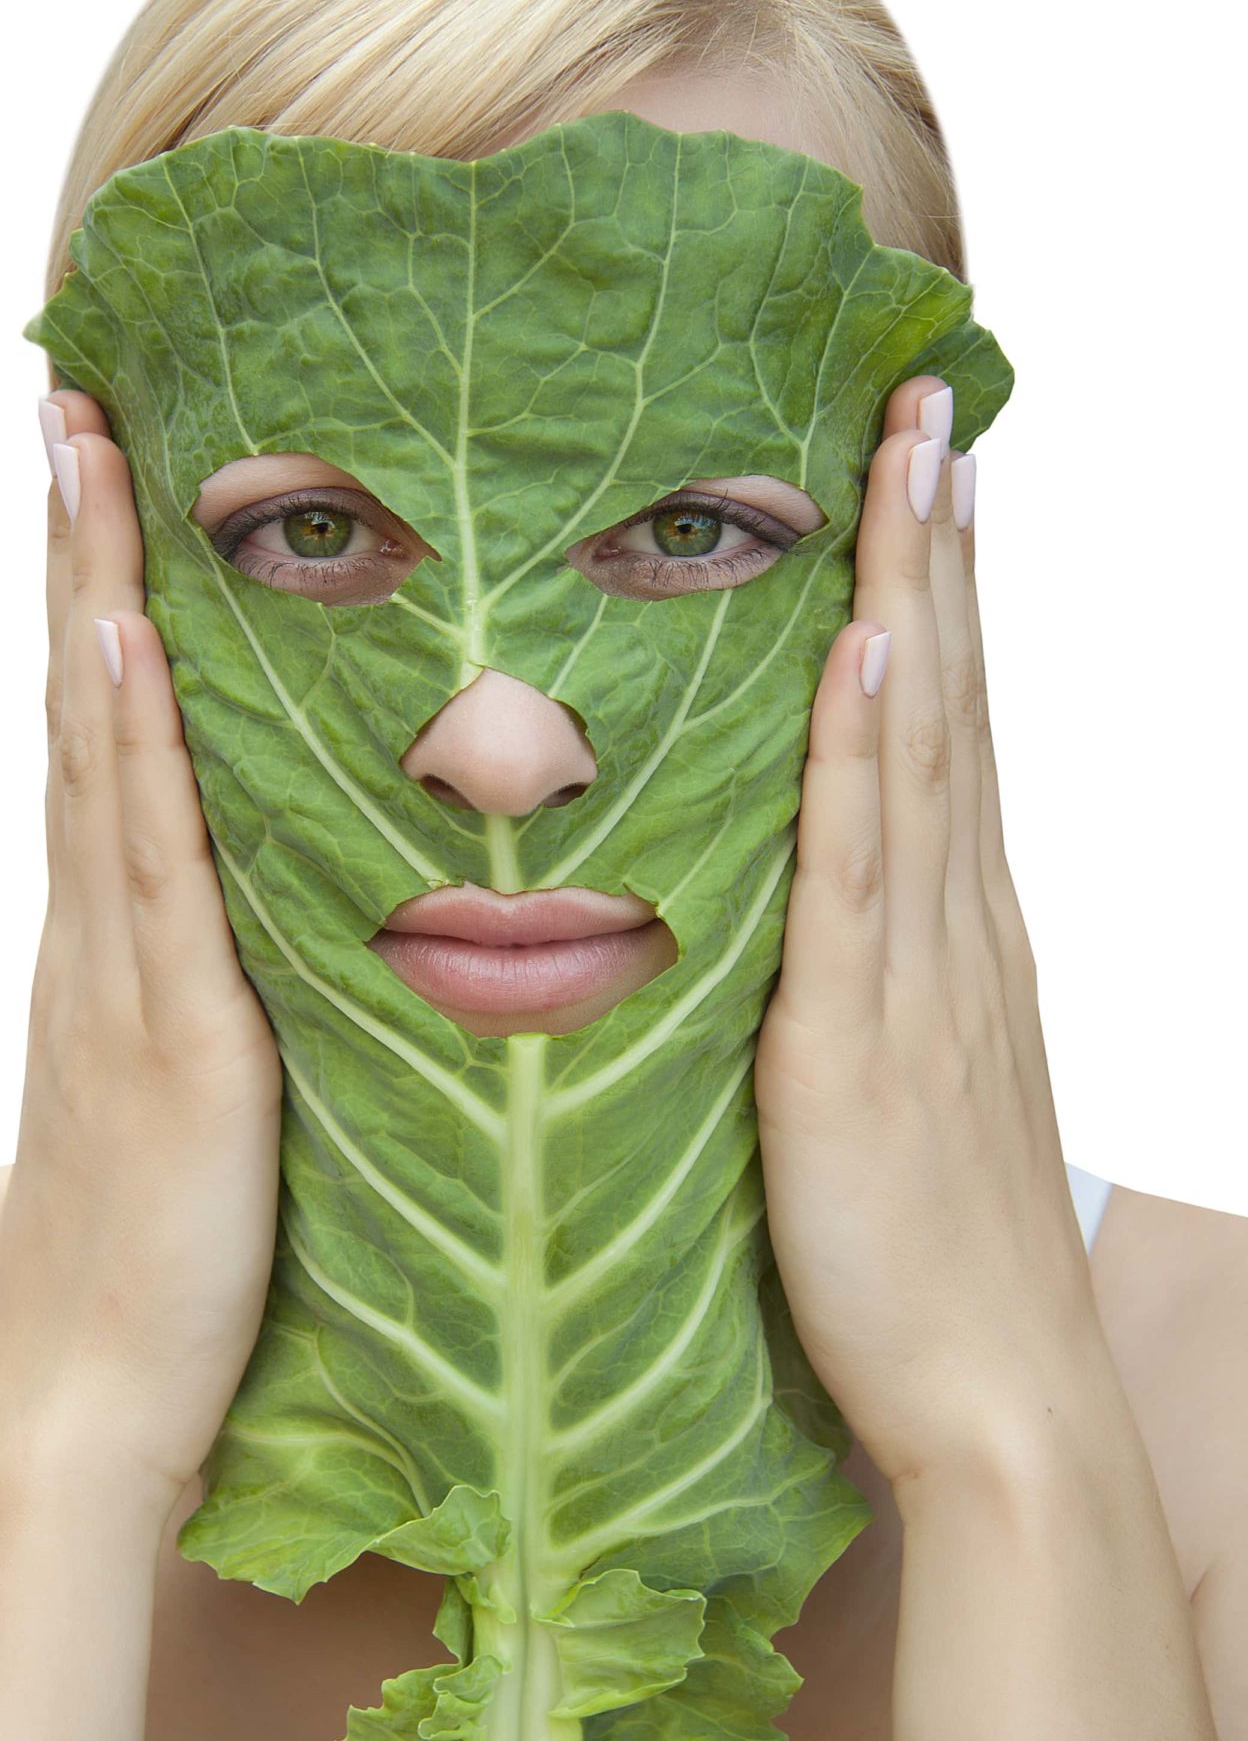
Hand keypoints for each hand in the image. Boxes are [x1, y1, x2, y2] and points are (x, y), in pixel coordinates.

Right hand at [0, 391, 283, 1507]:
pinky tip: (125, 645)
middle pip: (82, 702)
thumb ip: (228, 980)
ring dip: (91, 595)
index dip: (92, 597)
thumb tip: (287, 905)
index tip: (98, 474)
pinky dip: (129, 746)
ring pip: (101, 749)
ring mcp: (122, 966)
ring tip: (84, 452)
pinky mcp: (169, 1029)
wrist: (102, 1389)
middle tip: (72, 401)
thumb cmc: (166, 1247)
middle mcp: (102, 922)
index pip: (102, 729)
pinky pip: (150, 864)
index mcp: (118, 930)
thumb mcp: (199, 1079)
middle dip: (76, 549)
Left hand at [755, 376, 1100, 1489]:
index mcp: (957, 930)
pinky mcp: (861, 1036)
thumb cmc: (935, 1254)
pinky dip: (869, 754)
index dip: (945, 596)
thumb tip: (810, 912)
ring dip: (913, 597)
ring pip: (920, 748)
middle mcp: (955, 922)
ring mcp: (919, 968)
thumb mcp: (903, 1085)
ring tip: (911, 459)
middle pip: (950, 700)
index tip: (933, 477)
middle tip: (929, 405)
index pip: (952, 726)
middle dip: (937, 548)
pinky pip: (861, 869)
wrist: (992, 1397)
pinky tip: (866, 654)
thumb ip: (864, 983)